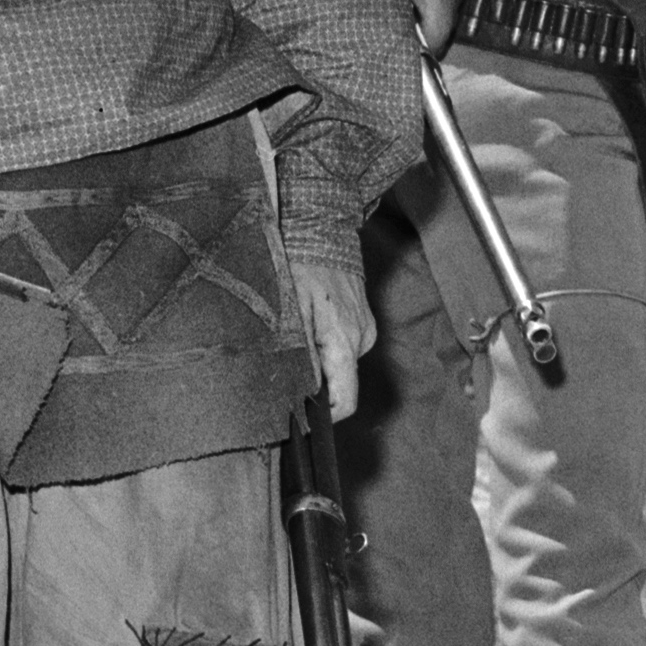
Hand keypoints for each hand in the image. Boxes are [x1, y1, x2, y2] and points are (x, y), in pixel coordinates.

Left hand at [296, 256, 374, 423]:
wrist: (322, 227)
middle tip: (281, 368)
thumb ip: (299, 356)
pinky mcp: (360, 318)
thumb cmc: (302, 264)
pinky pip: (341, 344)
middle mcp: (361, 339)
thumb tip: (301, 394)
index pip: (344, 402)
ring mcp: (364, 328)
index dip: (323, 418)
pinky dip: (323, 343)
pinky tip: (307, 322)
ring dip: (317, 359)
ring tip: (293, 335)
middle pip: (339, 383)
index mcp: (345, 342)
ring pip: (338, 363)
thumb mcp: (291, 311)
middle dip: (313, 382)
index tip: (297, 417)